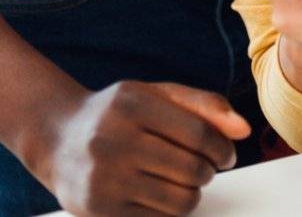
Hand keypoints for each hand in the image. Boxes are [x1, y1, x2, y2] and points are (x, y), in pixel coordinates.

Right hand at [31, 80, 249, 215]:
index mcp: (132, 102)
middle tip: (203, 168)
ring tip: (183, 181)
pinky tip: (159, 192)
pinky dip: (169, 210)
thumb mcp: (157, 95)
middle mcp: (113, 138)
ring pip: (180, 200)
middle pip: (193, 169)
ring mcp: (105, 177)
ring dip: (193, 193)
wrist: (58, 139)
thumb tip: (244, 129)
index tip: (226, 154)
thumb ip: (203, 105)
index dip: (223, 148)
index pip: (199, 133)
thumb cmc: (118, 114)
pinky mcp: (100, 209)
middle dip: (209, 171)